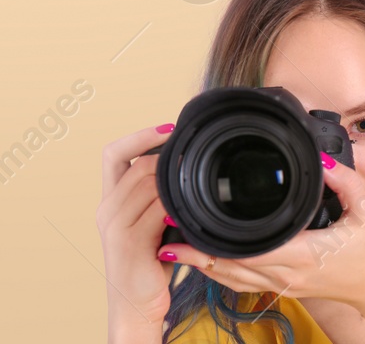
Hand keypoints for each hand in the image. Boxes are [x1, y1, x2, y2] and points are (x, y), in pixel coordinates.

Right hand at [98, 125, 176, 335]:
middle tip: (193, 162)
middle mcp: (106, 210)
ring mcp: (114, 226)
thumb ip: (158, 194)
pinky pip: (156, 209)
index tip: (169, 126)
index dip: (140, 134)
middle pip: (138, 164)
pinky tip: (187, 210)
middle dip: (168, 160)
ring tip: (193, 187)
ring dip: (175, 182)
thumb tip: (185, 163)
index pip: (113, 153)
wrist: (138, 303)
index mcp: (110, 200)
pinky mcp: (127, 242)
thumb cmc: (152, 259)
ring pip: (148, 183)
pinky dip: (175, 205)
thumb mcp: (153, 220)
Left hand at [160, 156, 364, 313]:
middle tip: (167, 235)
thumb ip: (346, 183)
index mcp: (303, 255)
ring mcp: (282, 286)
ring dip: (201, 266)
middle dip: (195, 255)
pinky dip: (220, 272)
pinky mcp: (282, 289)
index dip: (215, 244)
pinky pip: (243, 282)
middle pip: (228, 268)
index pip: (249, 251)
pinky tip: (205, 262)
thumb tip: (323, 161)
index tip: (190, 228)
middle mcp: (285, 275)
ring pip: (231, 279)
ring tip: (174, 249)